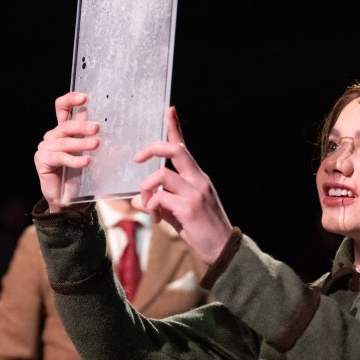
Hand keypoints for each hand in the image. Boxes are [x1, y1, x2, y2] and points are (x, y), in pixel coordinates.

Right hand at [34, 92, 100, 211]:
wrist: (69, 200)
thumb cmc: (81, 174)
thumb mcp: (88, 151)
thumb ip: (90, 135)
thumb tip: (104, 121)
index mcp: (63, 129)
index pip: (62, 108)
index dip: (70, 100)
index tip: (84, 98)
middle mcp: (53, 136)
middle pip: (66, 125)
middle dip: (82, 126)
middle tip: (97, 128)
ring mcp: (46, 147)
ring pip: (65, 142)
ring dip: (82, 143)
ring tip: (96, 144)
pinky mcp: (42, 160)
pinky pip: (60, 157)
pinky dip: (74, 159)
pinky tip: (86, 161)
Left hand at [132, 107, 233, 263]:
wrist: (222, 250)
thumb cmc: (202, 231)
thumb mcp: (178, 212)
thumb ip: (160, 202)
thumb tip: (137, 199)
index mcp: (198, 177)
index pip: (184, 147)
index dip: (175, 127)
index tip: (169, 110)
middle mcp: (198, 180)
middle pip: (174, 150)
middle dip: (152, 148)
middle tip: (137, 158)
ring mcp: (195, 193)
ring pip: (162, 175)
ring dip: (147, 188)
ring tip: (148, 205)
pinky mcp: (189, 208)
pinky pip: (160, 198)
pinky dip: (151, 206)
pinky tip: (157, 219)